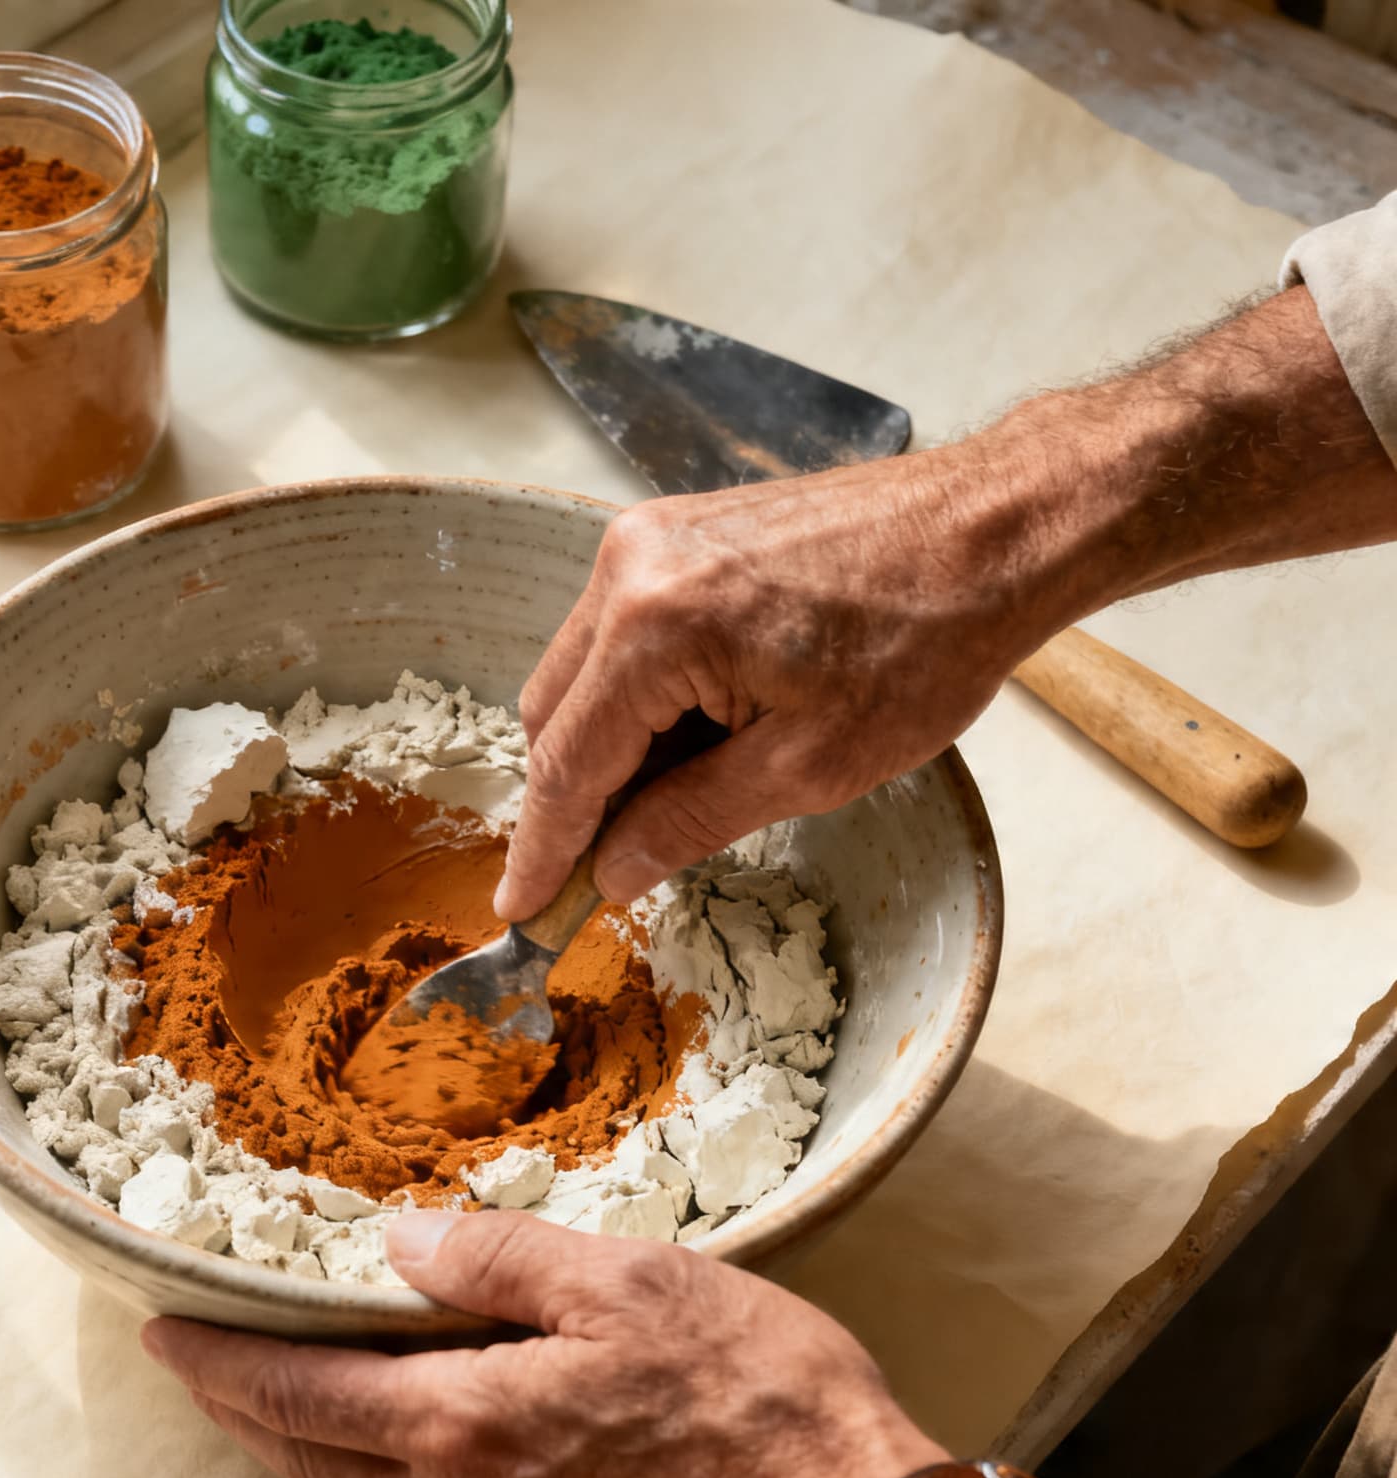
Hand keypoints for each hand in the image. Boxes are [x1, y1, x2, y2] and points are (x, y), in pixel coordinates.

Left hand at [141, 1209, 945, 1477]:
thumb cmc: (760, 1401)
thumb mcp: (628, 1283)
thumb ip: (496, 1257)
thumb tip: (394, 1240)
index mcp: (464, 1427)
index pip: (297, 1393)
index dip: (219, 1361)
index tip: (162, 1332)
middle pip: (310, 1460)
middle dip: (240, 1410)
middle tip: (196, 1368)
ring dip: (306, 1448)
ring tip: (279, 1402)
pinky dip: (381, 1477)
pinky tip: (405, 1449)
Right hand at [497, 446, 1068, 922]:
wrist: (992, 532)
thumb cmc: (923, 643)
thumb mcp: (809, 767)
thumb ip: (689, 821)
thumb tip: (612, 872)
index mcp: (653, 627)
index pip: (564, 762)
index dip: (542, 848)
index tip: (522, 910)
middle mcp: (629, 568)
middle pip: (553, 714)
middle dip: (577, 797)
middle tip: (617, 865)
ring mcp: (648, 539)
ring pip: (582, 674)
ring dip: (613, 744)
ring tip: (690, 787)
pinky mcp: (675, 532)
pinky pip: (619, 632)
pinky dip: (641, 694)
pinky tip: (704, 729)